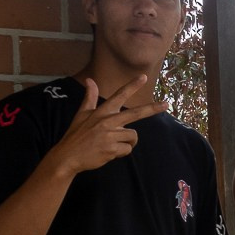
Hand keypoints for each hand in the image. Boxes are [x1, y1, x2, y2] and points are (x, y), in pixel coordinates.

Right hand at [45, 77, 161, 177]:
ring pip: (132, 136)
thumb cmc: (75, 135)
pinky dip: (121, 153)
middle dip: (152, 109)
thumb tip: (89, 79)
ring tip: (111, 145)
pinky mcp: (112, 149)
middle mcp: (107, 121)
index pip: (119, 95)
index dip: (132, 86)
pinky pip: (127, 150)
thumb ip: (90, 97)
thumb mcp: (81, 114)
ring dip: (126, 143)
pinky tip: (109, 153)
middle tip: (166, 104)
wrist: (67, 156)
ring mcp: (110, 135)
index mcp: (101, 112)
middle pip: (135, 113)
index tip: (144, 77)